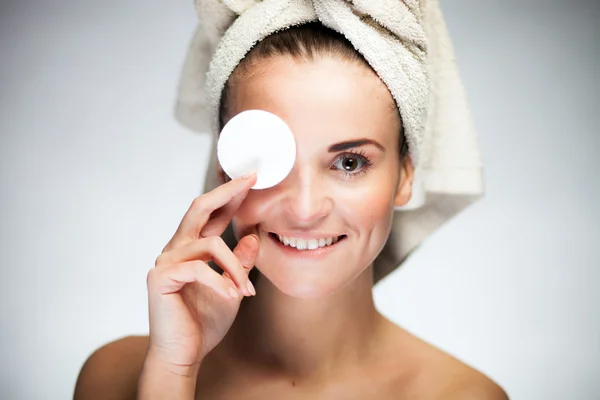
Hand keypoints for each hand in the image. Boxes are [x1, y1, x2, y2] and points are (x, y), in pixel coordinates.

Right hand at [145, 174, 258, 373]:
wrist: (184, 355)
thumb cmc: (204, 323)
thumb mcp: (232, 288)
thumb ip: (240, 263)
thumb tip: (253, 237)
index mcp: (191, 250)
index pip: (210, 214)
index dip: (229, 196)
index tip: (250, 180)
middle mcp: (175, 249)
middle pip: (199, 208)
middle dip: (227, 192)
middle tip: (251, 181)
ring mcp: (165, 261)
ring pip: (210, 244)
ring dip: (235, 267)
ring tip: (245, 291)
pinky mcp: (161, 277)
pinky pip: (199, 268)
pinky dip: (220, 281)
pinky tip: (231, 296)